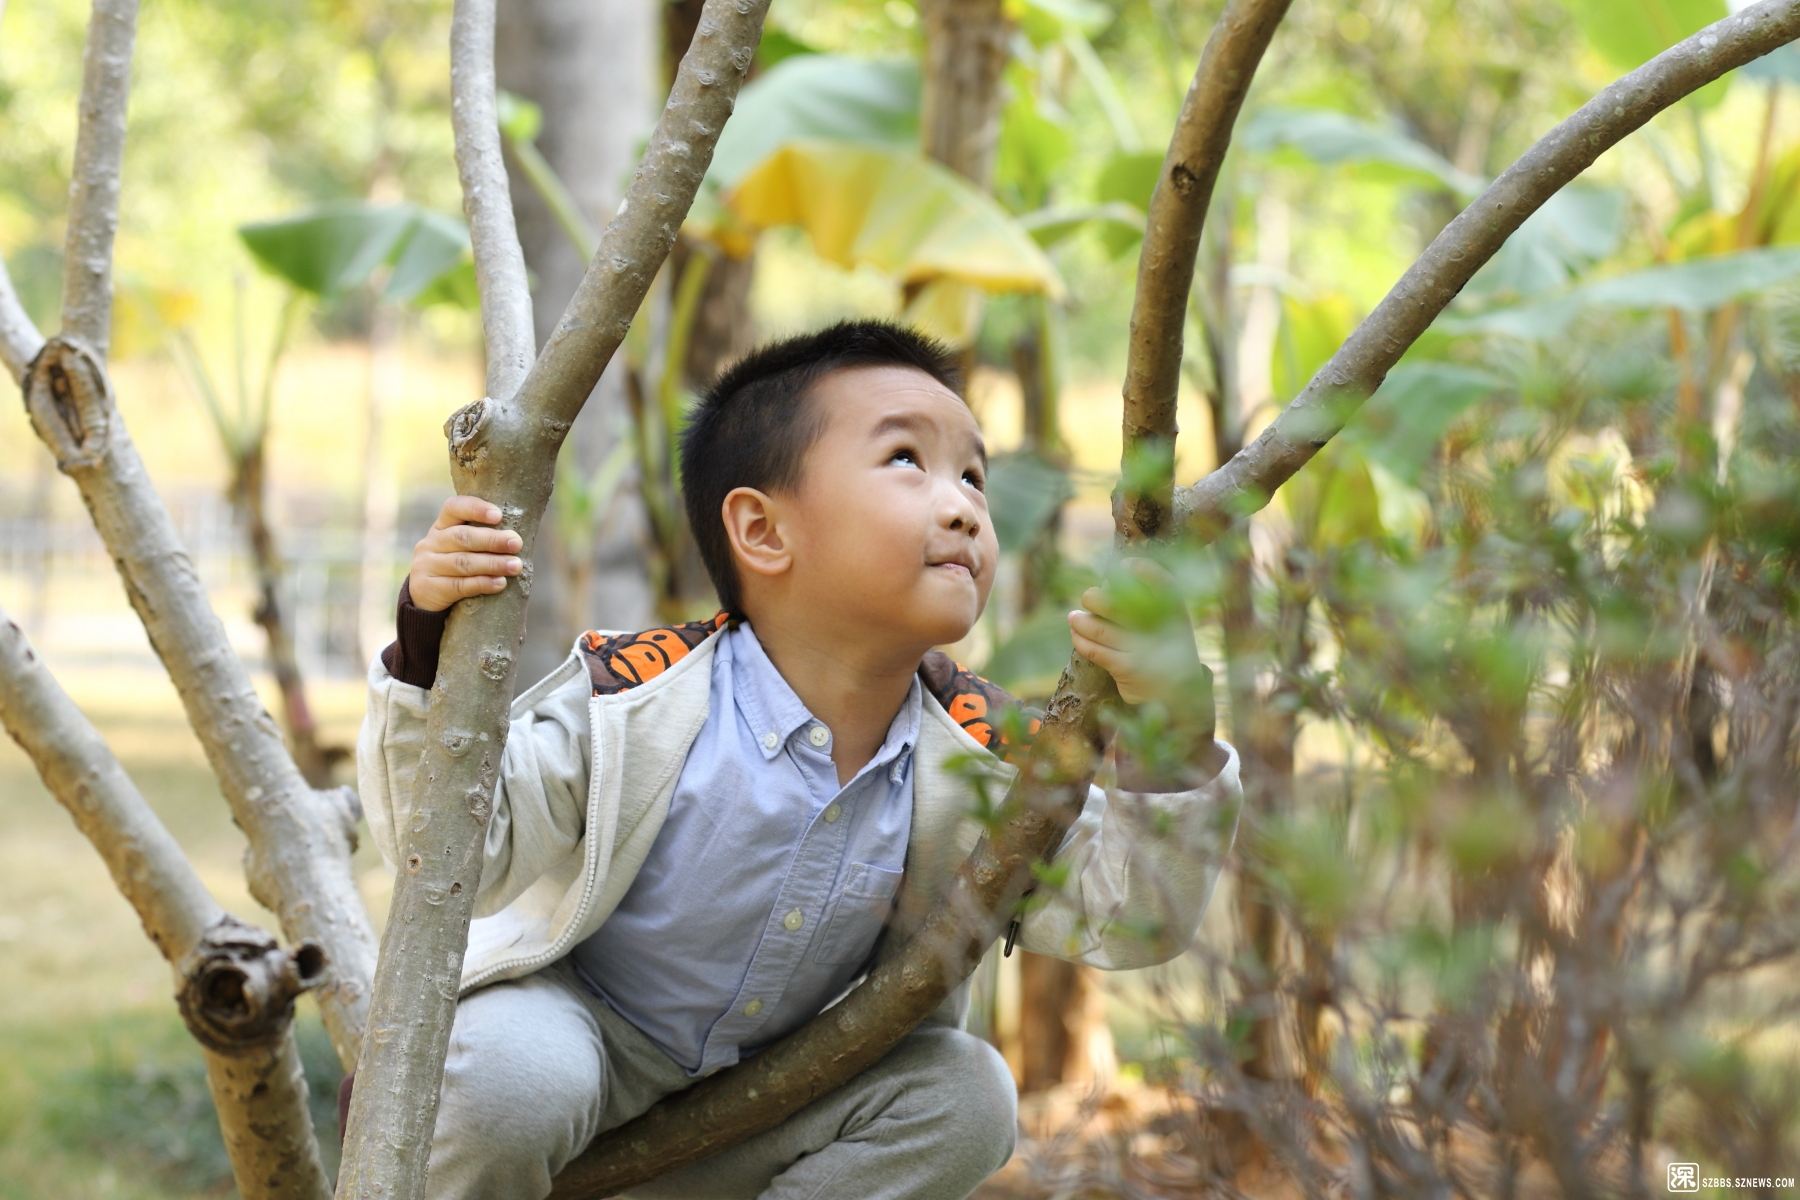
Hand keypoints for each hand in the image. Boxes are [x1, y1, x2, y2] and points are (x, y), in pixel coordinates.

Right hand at [407, 495, 523, 612]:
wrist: (422, 598)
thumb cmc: (453, 567)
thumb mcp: (459, 548)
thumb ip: (480, 539)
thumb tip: (517, 538)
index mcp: (441, 526)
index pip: (453, 508)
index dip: (475, 509)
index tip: (499, 515)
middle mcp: (431, 543)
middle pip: (462, 537)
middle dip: (492, 540)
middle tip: (516, 543)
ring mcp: (427, 566)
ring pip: (462, 562)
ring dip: (492, 564)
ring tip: (515, 566)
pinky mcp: (429, 588)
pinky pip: (459, 586)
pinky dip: (482, 584)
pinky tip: (500, 583)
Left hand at [1067, 557, 1213, 723]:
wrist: (1178, 697)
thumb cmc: (1166, 651)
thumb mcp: (1170, 626)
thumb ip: (1149, 604)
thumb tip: (1108, 583)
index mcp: (1177, 613)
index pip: (1163, 582)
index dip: (1143, 570)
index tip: (1125, 565)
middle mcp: (1162, 629)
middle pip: (1118, 603)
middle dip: (1095, 598)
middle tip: (1088, 598)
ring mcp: (1144, 649)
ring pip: (1099, 628)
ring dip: (1080, 621)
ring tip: (1074, 617)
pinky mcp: (1127, 668)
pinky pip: (1094, 650)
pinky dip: (1080, 640)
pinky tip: (1076, 635)